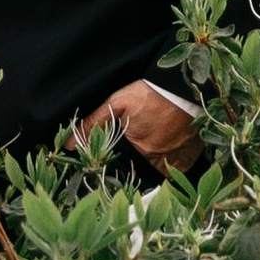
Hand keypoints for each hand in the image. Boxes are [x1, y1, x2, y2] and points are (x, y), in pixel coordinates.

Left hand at [80, 80, 196, 170]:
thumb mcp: (117, 104)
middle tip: (137, 147)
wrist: (184, 85)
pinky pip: (178, 170)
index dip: (116, 166)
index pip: (122, 171)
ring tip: (152, 147)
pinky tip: (167, 149)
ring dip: (153, 165)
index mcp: (139, 150)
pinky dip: (171, 164)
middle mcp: (158, 160)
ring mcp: (176, 161)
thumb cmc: (150, 93)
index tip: (115, 158)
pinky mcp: (190, 157)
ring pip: (160, 174)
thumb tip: (69, 144)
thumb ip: (93, 125)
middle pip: (141, 174)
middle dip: (135, 165)